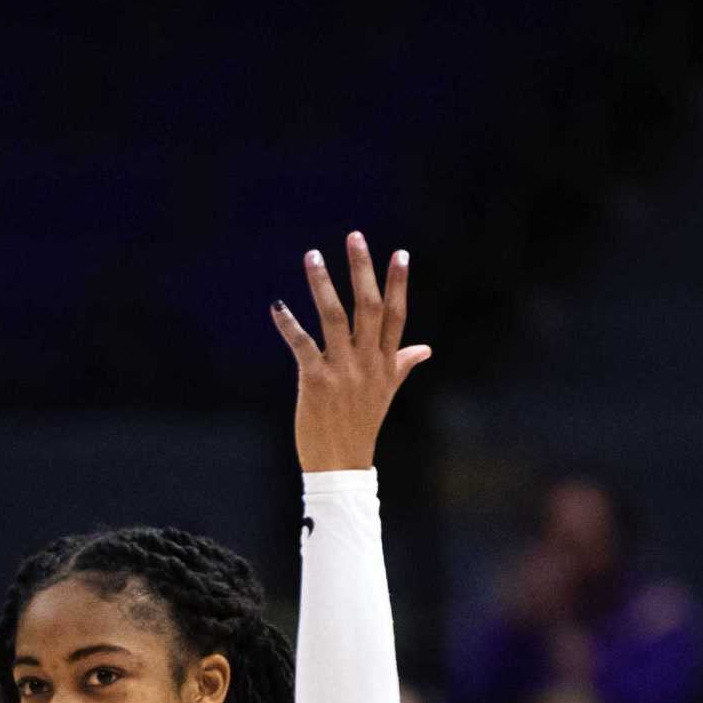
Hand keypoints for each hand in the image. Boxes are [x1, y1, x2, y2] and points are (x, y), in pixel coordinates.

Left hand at [271, 232, 430, 473]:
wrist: (341, 466)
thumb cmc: (361, 426)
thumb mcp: (386, 392)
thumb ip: (402, 364)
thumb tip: (425, 349)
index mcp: (385, 363)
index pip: (396, 316)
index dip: (398, 284)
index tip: (400, 253)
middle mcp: (368, 363)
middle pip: (369, 308)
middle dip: (362, 270)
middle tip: (354, 236)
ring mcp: (343, 372)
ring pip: (335, 319)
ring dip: (323, 285)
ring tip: (312, 256)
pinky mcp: (317, 382)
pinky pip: (303, 347)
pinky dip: (289, 325)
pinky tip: (277, 305)